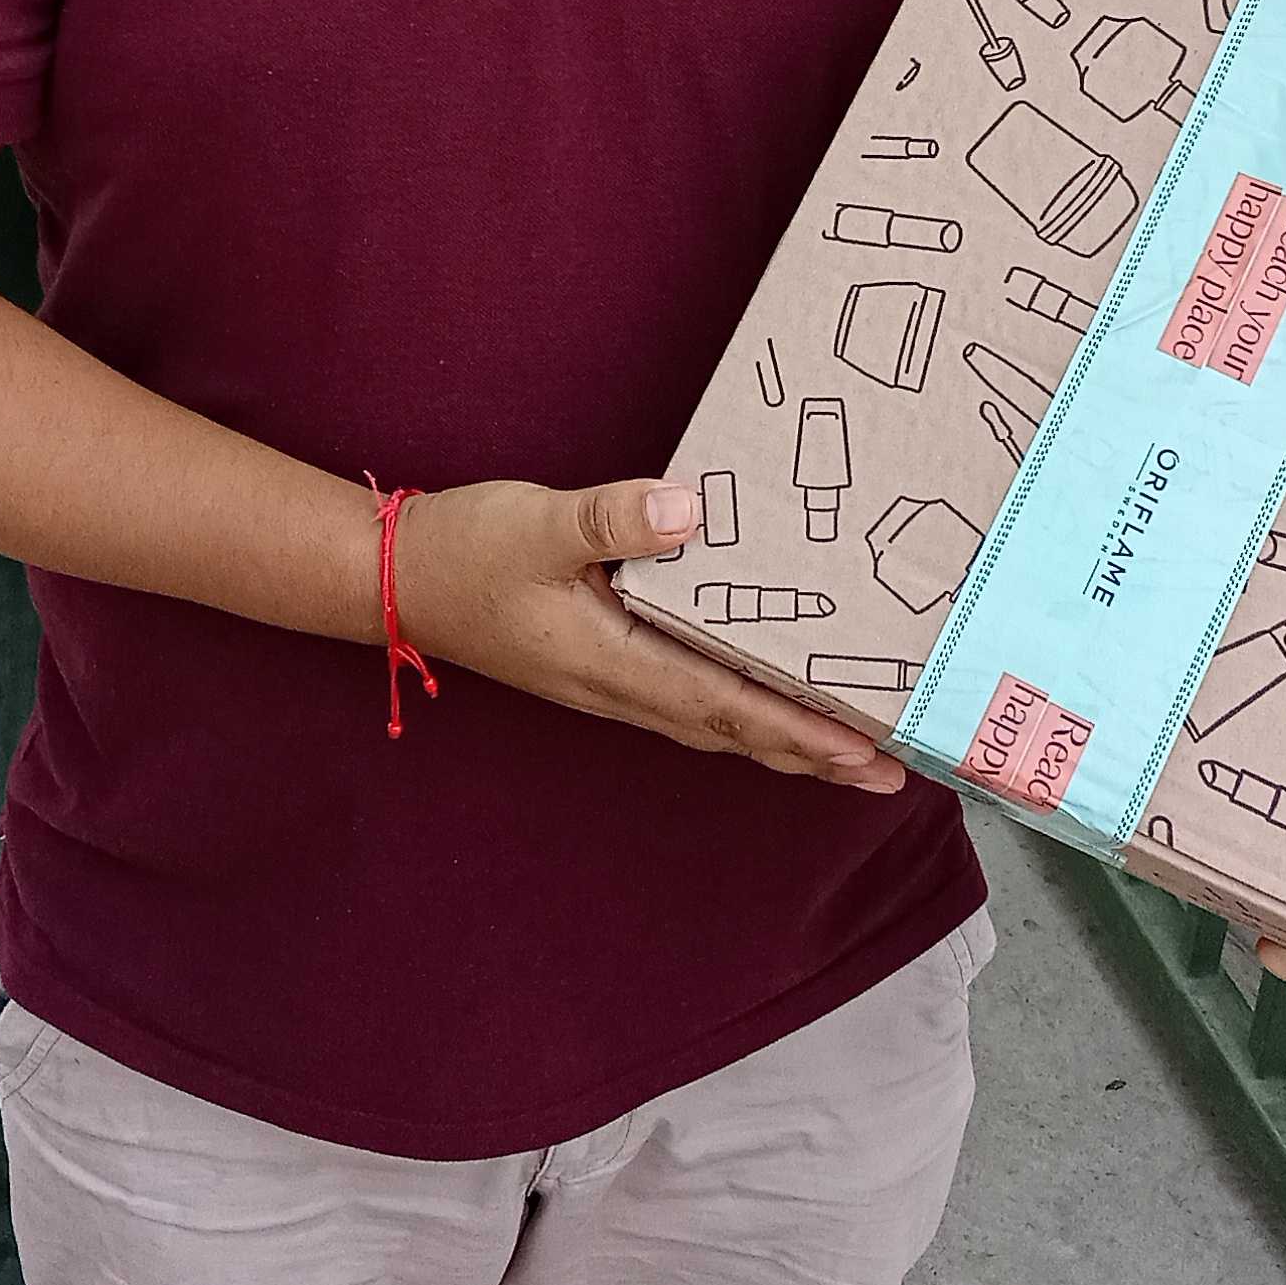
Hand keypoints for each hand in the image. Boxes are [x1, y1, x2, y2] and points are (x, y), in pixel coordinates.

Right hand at [395, 476, 909, 794]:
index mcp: (612, 660)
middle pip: (733, 734)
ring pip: (714, 727)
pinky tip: (764, 708)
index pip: (723, 704)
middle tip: (891, 771)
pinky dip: (742, 718)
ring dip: (785, 745)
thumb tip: (690, 513)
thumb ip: (611, 520)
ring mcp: (609, 684)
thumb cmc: (465, 551)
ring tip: (850, 758)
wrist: (394, 580)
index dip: (797, 728)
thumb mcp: (536, 524)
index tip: (862, 747)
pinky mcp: (601, 668)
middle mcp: (618, 686)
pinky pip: (690, 707)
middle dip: (814, 755)